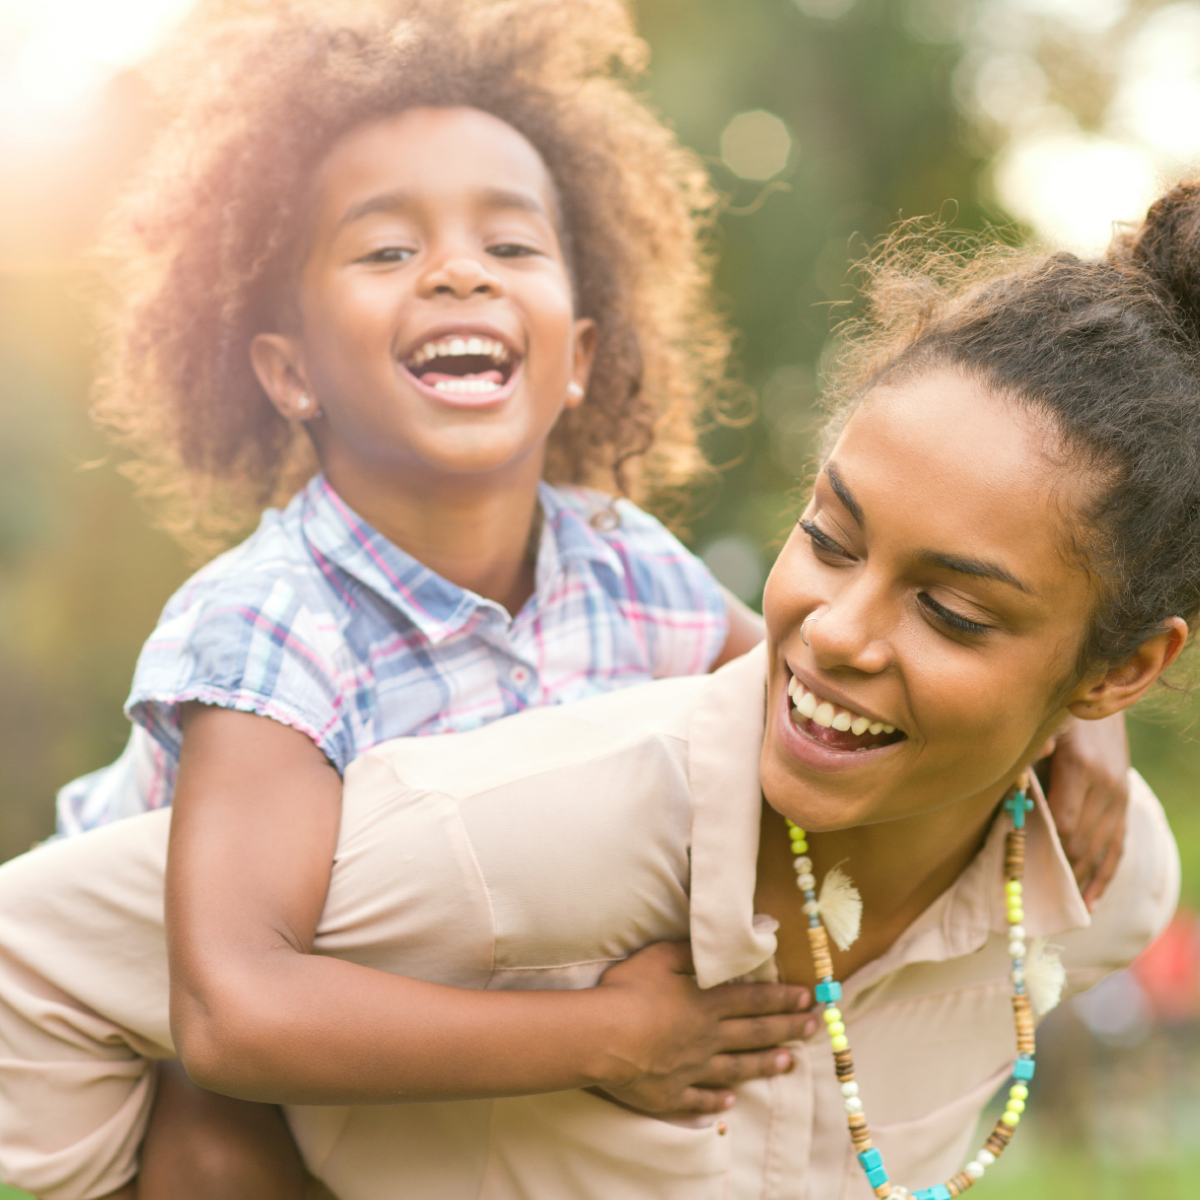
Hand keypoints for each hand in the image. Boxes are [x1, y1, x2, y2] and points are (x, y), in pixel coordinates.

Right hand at [592, 941, 815, 1114]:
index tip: (808, 1000)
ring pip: (736, 1067)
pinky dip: (716, 1099)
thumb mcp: (661, 955)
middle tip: (813, 1030)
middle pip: (754, 1033)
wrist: (603, 1038)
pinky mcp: (671, 1093)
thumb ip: (693, 950)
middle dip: (786, 1029)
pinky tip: (729, 1101)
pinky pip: (699, 1097)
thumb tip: (723, 946)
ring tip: (788, 1064)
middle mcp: (707, 1037)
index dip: (782, 999)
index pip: (754, 999)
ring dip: (763, 1064)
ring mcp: (691, 1068)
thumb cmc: (629, 990)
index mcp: (706, 1002)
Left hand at [1042, 713, 1129, 909]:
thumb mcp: (1043, 723)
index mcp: (1080, 768)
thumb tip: (1024, 771)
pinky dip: (1105, 874)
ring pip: (1103, 848)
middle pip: (1084, 841)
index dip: (1048, 849)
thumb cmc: (1056, 712)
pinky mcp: (1123, 800)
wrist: (1100, 691)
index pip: (1066, 822)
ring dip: (1085, 880)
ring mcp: (1118, 794)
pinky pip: (1117, 844)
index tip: (1025, 871)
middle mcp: (1105, 785)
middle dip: (1063, 871)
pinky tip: (1092, 899)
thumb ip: (1032, 751)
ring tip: (1068, 911)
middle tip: (1038, 902)